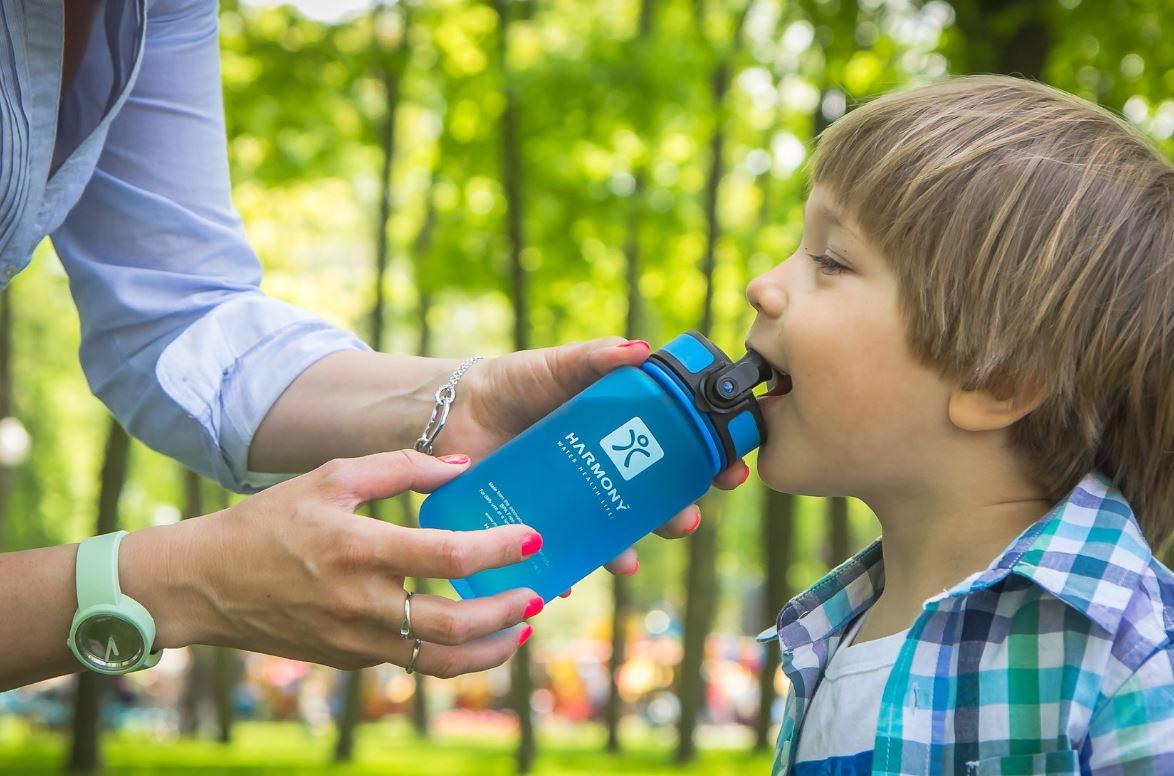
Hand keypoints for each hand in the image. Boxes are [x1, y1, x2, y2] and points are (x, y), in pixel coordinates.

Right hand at [176, 451, 541, 677]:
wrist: (205, 585)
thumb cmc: (270, 522)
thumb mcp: (331, 477)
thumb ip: (401, 466)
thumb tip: (463, 465)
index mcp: (360, 550)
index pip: (450, 556)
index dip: (499, 550)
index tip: (532, 539)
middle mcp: (361, 604)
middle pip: (456, 625)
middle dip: (508, 612)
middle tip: (538, 594)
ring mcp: (355, 641)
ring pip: (440, 661)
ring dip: (490, 650)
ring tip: (520, 630)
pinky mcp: (349, 660)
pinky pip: (411, 661)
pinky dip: (450, 652)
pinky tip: (471, 633)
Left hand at [437, 336, 750, 575]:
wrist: (452, 411)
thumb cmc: (514, 383)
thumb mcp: (558, 366)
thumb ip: (597, 358)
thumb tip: (642, 351)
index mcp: (621, 435)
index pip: (679, 452)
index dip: (710, 464)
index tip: (732, 472)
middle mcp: (605, 474)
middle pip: (655, 502)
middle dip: (677, 516)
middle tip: (686, 519)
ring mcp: (574, 503)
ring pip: (613, 536)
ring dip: (627, 552)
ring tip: (628, 560)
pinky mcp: (538, 524)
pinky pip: (560, 556)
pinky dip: (567, 572)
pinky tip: (569, 580)